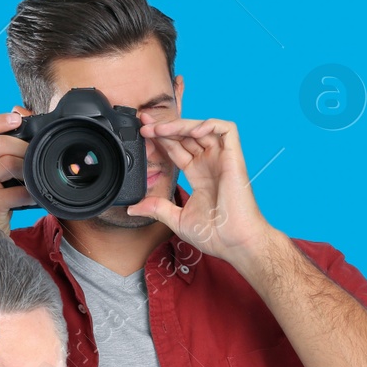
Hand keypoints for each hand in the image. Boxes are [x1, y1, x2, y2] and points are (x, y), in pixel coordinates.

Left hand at [126, 116, 275, 265]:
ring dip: (180, 125)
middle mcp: (209, 163)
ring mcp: (221, 159)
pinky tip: (192, 131)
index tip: (142, 134)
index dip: (160, 139)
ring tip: (159, 130)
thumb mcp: (176, 219)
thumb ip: (156, 208)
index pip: (176, 148)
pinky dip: (209, 124)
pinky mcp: (234, 158)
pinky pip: (227, 129)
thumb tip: (133, 208)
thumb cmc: (214, 234)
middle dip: (164, 127)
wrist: (234, 242)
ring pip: (202, 128)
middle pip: (185, 135)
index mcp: (197, 174)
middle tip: (144, 126)